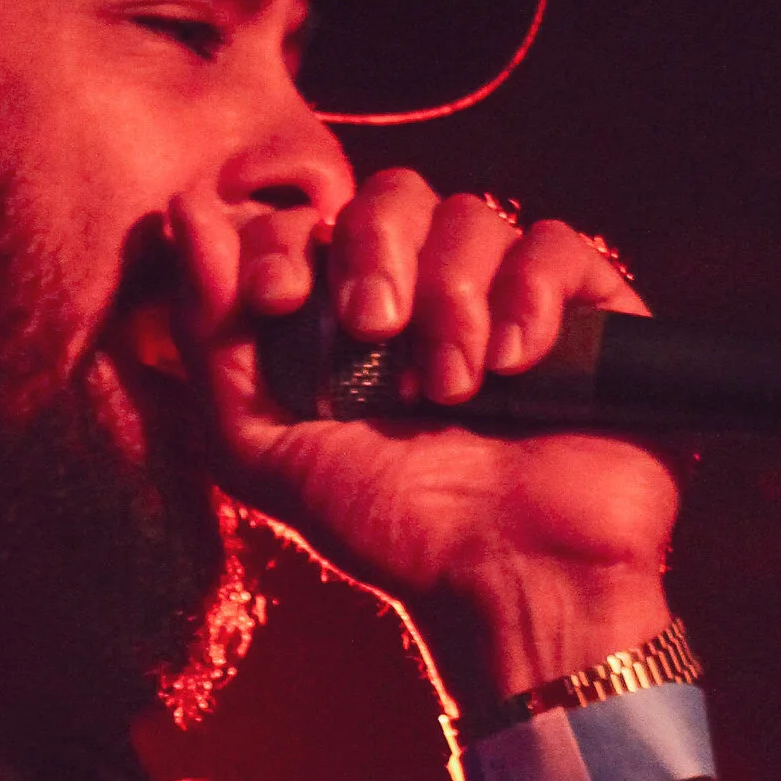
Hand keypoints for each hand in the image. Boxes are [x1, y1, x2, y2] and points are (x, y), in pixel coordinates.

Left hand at [168, 169, 680, 720]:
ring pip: (474, 216)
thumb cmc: (390, 531)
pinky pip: (558, 247)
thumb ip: (212, 338)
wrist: (508, 584)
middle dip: (373, 250)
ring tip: (450, 389)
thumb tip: (188, 210)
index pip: (312, 223)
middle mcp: (430, 298)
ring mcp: (511, 302)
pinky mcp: (592, 314)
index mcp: (349, 321)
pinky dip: (529, 296)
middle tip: (374, 331)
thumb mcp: (264, 450)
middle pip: (393, 196)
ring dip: (452, 297)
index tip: (278, 299)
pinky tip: (515, 367)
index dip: (287, 240)